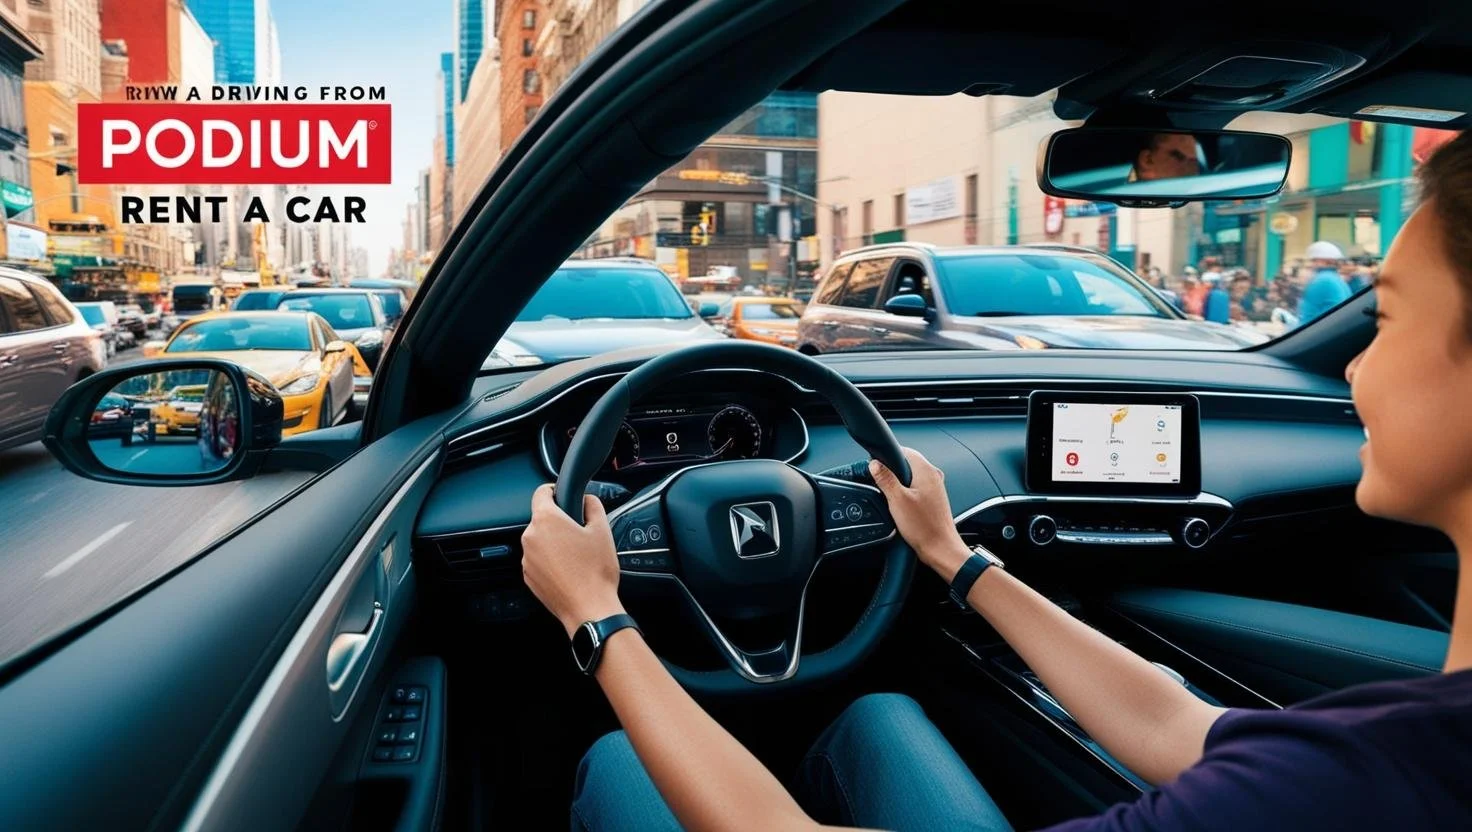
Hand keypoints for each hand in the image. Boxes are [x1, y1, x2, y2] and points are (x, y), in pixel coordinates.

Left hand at [522, 484, 624, 636]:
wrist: (589, 609)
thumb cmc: (595, 572)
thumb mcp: (602, 530)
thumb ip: (593, 505)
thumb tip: (587, 499)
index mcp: (546, 521)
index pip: (541, 492)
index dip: (553, 490)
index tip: (562, 494)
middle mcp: (530, 538)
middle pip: (542, 519)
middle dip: (559, 522)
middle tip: (580, 533)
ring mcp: (527, 559)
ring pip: (541, 541)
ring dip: (555, 543)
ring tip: (577, 556)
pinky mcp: (529, 577)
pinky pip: (539, 560)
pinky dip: (551, 561)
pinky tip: (570, 570)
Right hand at [869, 447, 970, 580]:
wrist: (940, 549)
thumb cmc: (924, 527)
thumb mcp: (897, 500)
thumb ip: (885, 479)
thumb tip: (875, 464)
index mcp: (926, 471)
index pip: (905, 450)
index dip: (888, 457)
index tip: (878, 467)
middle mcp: (933, 476)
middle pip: (906, 464)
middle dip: (893, 473)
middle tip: (884, 488)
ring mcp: (935, 488)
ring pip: (911, 477)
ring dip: (899, 485)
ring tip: (895, 501)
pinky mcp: (933, 499)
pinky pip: (916, 489)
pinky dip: (907, 495)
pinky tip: (903, 508)